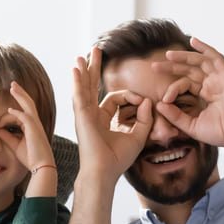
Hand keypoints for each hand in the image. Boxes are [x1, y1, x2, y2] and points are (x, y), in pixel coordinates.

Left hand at [0, 81, 53, 173]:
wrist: (41, 166)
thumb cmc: (31, 157)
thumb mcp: (16, 145)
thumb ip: (7, 136)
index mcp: (31, 126)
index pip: (20, 113)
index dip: (8, 116)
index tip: (0, 123)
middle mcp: (35, 122)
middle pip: (28, 103)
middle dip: (20, 93)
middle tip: (13, 84)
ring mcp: (35, 124)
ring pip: (28, 105)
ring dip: (20, 95)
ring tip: (13, 87)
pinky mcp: (33, 128)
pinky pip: (24, 116)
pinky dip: (16, 113)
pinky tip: (9, 110)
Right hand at [72, 49, 150, 179]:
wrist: (104, 172)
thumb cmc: (118, 159)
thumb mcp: (138, 136)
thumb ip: (145, 118)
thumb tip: (147, 100)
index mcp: (104, 119)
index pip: (118, 99)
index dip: (132, 97)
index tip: (144, 103)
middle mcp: (92, 115)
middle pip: (94, 86)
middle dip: (95, 69)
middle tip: (96, 51)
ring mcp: (85, 115)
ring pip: (85, 87)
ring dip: (84, 70)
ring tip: (82, 56)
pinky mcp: (82, 116)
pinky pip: (80, 94)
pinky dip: (78, 81)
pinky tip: (76, 69)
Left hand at [153, 37, 223, 148]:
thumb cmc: (219, 132)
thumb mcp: (191, 125)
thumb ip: (175, 116)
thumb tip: (158, 104)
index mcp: (203, 96)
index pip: (183, 85)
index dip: (171, 89)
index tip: (163, 99)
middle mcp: (210, 84)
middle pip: (188, 70)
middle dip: (171, 67)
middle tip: (153, 67)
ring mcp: (218, 78)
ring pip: (198, 61)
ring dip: (183, 56)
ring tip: (168, 54)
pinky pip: (215, 57)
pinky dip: (205, 48)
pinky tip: (193, 41)